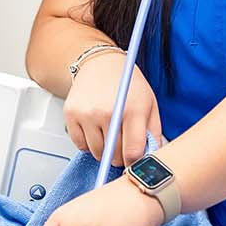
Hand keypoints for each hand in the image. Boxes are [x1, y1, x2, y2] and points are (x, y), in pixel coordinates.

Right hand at [64, 52, 162, 167]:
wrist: (101, 63)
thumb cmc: (127, 83)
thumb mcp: (150, 104)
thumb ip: (153, 133)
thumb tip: (150, 157)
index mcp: (133, 110)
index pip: (133, 152)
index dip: (134, 163)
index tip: (133, 162)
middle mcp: (108, 112)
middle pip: (114, 155)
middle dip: (120, 156)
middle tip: (122, 145)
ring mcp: (88, 114)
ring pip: (97, 153)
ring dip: (104, 151)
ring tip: (109, 134)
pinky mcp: (72, 115)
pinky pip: (80, 145)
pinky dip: (88, 144)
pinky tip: (95, 130)